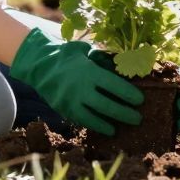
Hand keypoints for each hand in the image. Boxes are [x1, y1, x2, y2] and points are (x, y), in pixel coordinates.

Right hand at [9, 28, 146, 135]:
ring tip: (122, 127)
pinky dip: (95, 125)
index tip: (140, 100)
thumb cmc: (67, 55)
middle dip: (123, 113)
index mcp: (88, 72)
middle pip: (105, 105)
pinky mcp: (63, 109)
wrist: (39, 65)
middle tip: (138, 118)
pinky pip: (81, 120)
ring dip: (109, 123)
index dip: (128, 94)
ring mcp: (70, 101)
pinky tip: (106, 129)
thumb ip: (103, 58)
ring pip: (93, 117)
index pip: (113, 85)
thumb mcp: (85, 51)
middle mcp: (79, 89)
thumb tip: (124, 64)